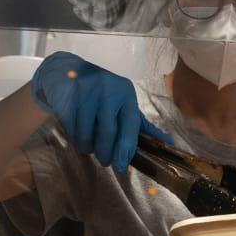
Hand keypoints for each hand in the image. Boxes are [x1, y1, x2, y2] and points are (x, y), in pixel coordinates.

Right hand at [31, 52, 171, 171]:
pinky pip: (70, 128)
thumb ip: (142, 125)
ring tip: (89, 147)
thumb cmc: (103, 92)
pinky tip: (77, 135)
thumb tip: (169, 143)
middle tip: (105, 161)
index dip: (126, 148)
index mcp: (126, 94)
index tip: (121, 165)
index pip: (130, 126)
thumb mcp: (124, 102)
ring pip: (86, 133)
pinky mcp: (67, 96)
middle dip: (105, 153)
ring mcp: (86, 93)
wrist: (69, 70)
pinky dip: (74, 138)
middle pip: (107, 132)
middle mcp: (108, 91)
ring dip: (87, 147)